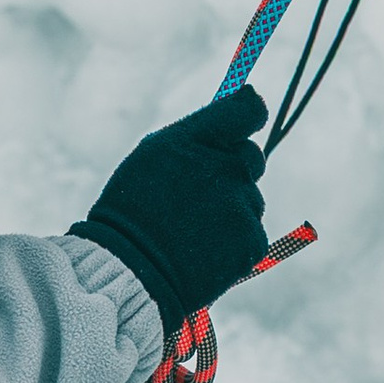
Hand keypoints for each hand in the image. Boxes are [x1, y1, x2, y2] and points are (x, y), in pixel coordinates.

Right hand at [72, 88, 269, 342]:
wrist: (130, 272)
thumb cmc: (134, 210)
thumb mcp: (153, 156)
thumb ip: (196, 134)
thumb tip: (237, 114)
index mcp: (195, 141)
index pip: (248, 110)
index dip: (248, 115)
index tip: (242, 125)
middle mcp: (223, 169)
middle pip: (252, 157)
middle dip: (233, 171)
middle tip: (198, 197)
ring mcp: (240, 207)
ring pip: (250, 200)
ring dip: (231, 211)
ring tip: (192, 231)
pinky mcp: (251, 242)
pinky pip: (253, 234)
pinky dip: (234, 244)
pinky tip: (204, 251)